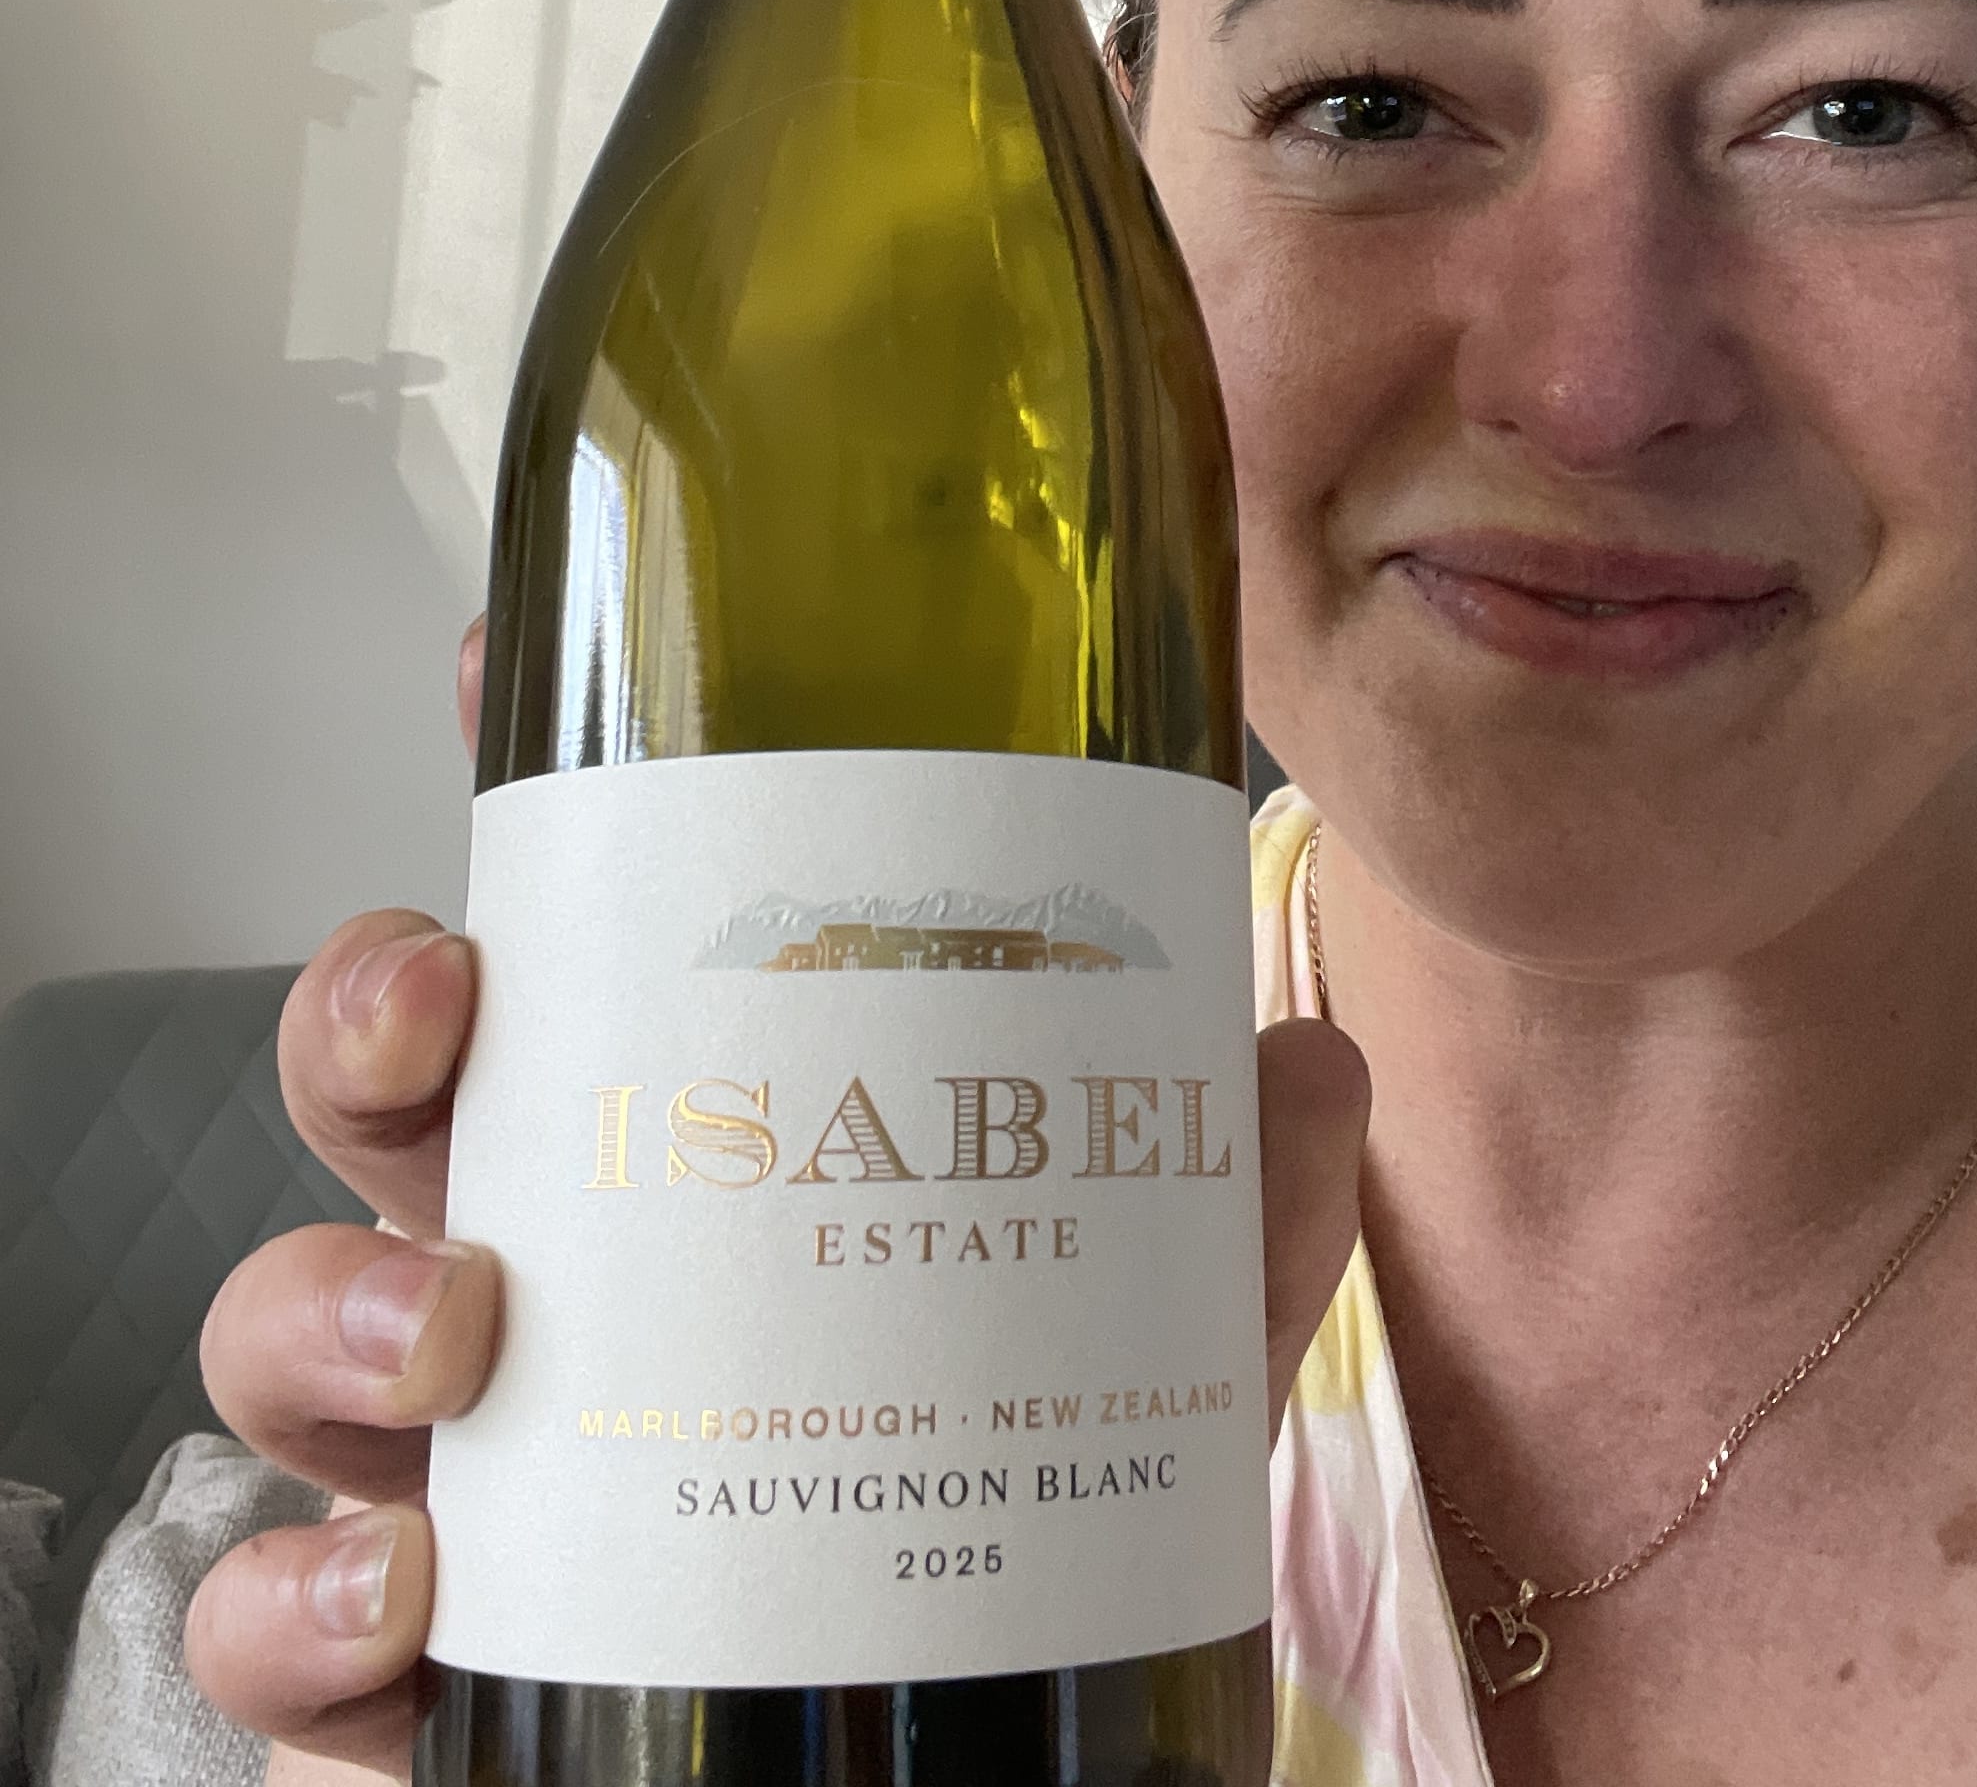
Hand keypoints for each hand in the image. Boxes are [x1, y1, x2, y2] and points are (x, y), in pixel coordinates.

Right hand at [185, 627, 1369, 1777]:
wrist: (986, 1758)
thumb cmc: (1002, 1507)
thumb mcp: (1133, 1344)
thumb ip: (1221, 1211)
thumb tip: (1303, 1065)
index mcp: (672, 1166)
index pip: (544, 971)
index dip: (526, 790)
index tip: (492, 694)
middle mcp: (529, 1293)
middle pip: (374, 1112)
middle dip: (362, 1021)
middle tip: (447, 1016)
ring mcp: (457, 1474)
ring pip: (280, 1344)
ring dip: (324, 1311)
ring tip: (454, 1337)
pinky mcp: (415, 1675)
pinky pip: (274, 1643)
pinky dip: (300, 1612)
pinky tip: (410, 1600)